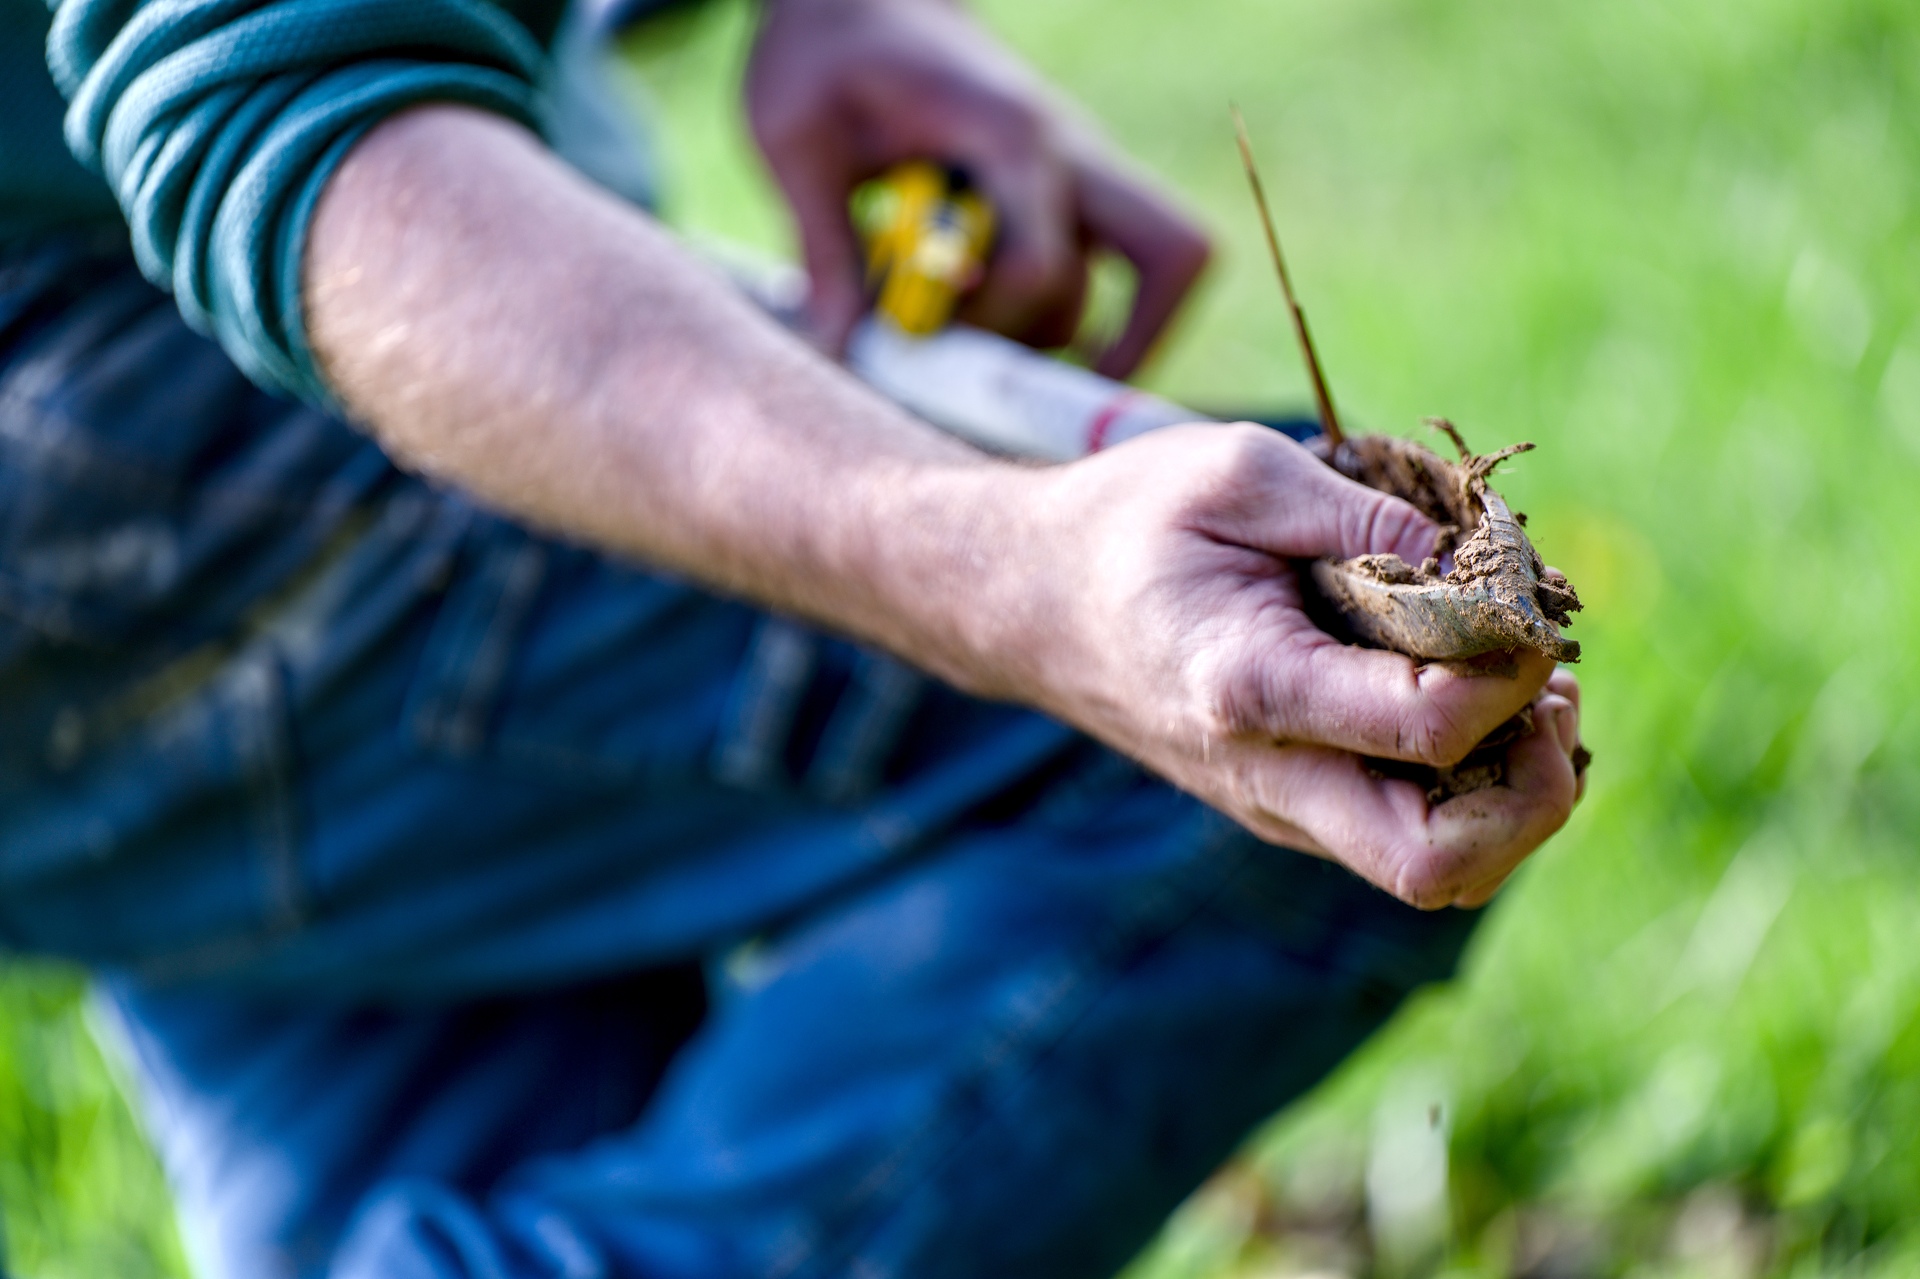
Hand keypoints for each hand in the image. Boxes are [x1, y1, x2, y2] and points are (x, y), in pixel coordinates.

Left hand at [746, 0, 1209, 376]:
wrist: (861, 6)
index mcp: (1011, 134)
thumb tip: (845, 350)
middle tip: (999, 388)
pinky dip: (1038, 327)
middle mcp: (1070, 159)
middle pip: (1169, 255)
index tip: (918, 338)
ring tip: (931, 325)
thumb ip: (823, 243)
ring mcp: (1076, 186)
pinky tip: (969, 341)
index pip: (1043, 264)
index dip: (990, 323)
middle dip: (1114, 346)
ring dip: (1030, 338)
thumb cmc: (827, 57)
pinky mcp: (1060, 210)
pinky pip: (1087, 286)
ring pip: (1105, 294)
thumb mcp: (795, 135)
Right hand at [1008, 424, 1584, 907]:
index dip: (1509, 668)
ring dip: (1517, 796)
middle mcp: (1269, 777)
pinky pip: (1414, 836)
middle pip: (1440, 865)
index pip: (1428, 729)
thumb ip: (1367, 517)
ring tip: (1525, 689)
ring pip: (1440, 871)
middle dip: (1536, 792)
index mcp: (1249, 687)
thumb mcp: (1242, 473)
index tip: (1516, 599)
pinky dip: (1479, 787)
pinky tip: (1475, 697)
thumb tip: (1486, 566)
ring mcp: (1281, 808)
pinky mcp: (1295, 809)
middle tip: (1547, 689)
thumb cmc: (1132, 523)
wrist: (1034, 602)